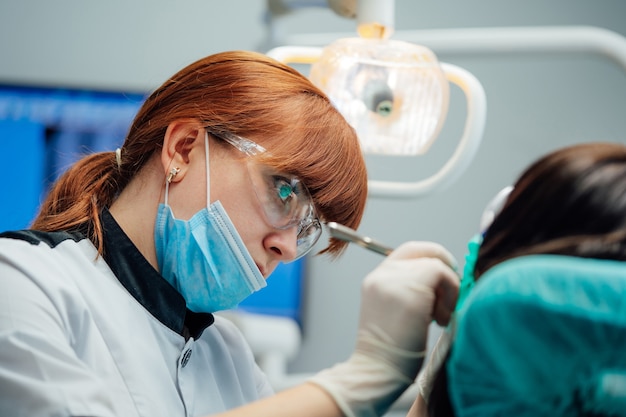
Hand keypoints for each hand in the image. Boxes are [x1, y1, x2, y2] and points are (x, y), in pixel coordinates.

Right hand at [309, 241, 458, 416]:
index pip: (409, 251)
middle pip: (424, 251)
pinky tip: (441, 319)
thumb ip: (411, 292)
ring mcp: (395, 278)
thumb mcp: (395, 312)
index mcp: (376, 280)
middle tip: (453, 292)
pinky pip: (442, 274)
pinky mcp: (411, 287)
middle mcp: (383, 273)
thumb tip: (443, 283)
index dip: (432, 258)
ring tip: (440, 317)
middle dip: (445, 267)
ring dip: (449, 289)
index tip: (446, 278)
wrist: (376, 371)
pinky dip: (451, 293)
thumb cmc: (391, 353)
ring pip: (436, 264)